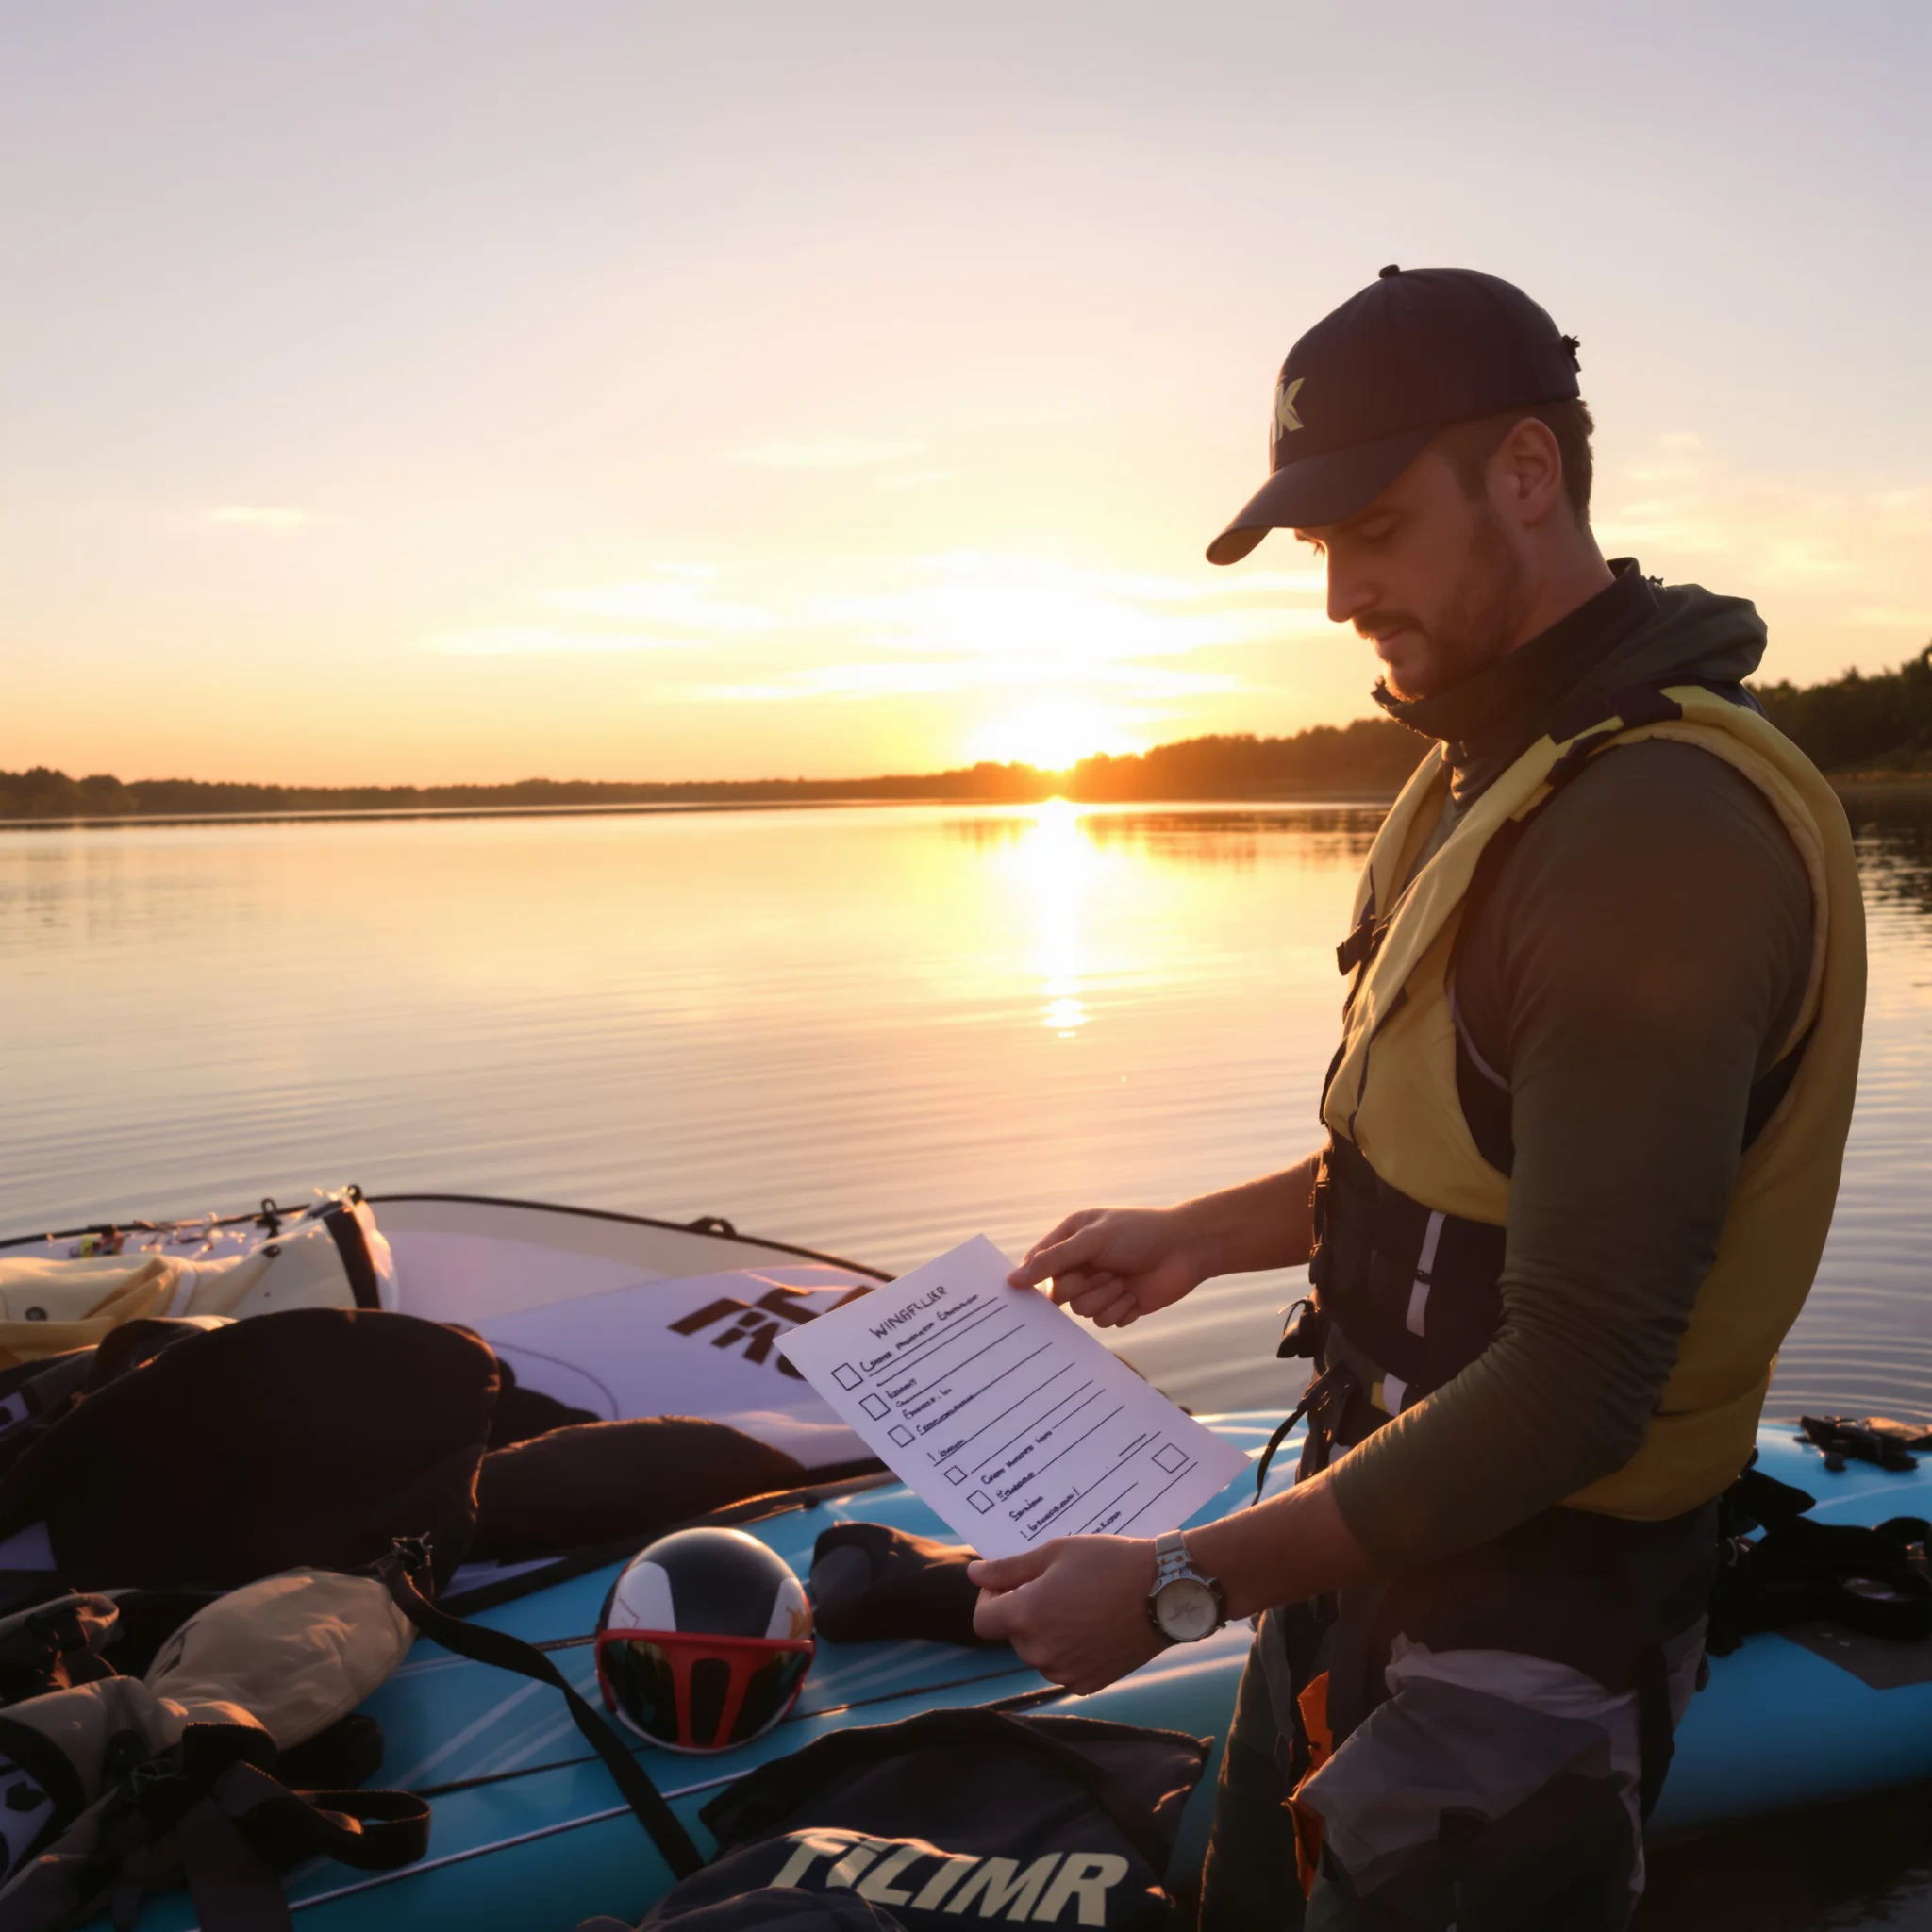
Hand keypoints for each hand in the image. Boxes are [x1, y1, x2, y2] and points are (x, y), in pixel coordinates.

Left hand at [968, 1536, 1162, 1693]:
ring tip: (1078, 1605)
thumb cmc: (1109, 1562)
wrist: (1164, 1591)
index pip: (982, 1621)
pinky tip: (1092, 1627)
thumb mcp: (1055, 1552)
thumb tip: (973, 1573)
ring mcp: (1064, 1672)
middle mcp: (1040, 1651)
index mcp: (1026, 1615)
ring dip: (1045, 1633)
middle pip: (1012, 1636)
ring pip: (1038, 1653)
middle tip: (1054, 1587)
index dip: (990, 1599)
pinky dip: (1068, 1650)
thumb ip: (1008, 1568)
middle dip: (1023, 1613)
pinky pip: (1062, 1668)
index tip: (1011, 1583)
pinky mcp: (1087, 1683)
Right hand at [1008, 1206, 1207, 1327]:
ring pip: (1082, 1311)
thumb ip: (1052, 1260)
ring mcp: (1100, 1286)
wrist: (1186, 1249)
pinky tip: (1135, 1294)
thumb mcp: (1092, 1240)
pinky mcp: (1118, 1306)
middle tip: (1105, 1273)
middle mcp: (1082, 1264)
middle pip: (1059, 1294)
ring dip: (1105, 1298)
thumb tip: (1013, 1279)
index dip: (1035, 1279)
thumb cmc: (1139, 1234)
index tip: (1030, 1292)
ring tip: (1123, 1281)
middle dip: (1083, 1287)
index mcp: (1070, 1239)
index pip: (1038, 1265)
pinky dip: (1121, 1309)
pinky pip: (1104, 1322)